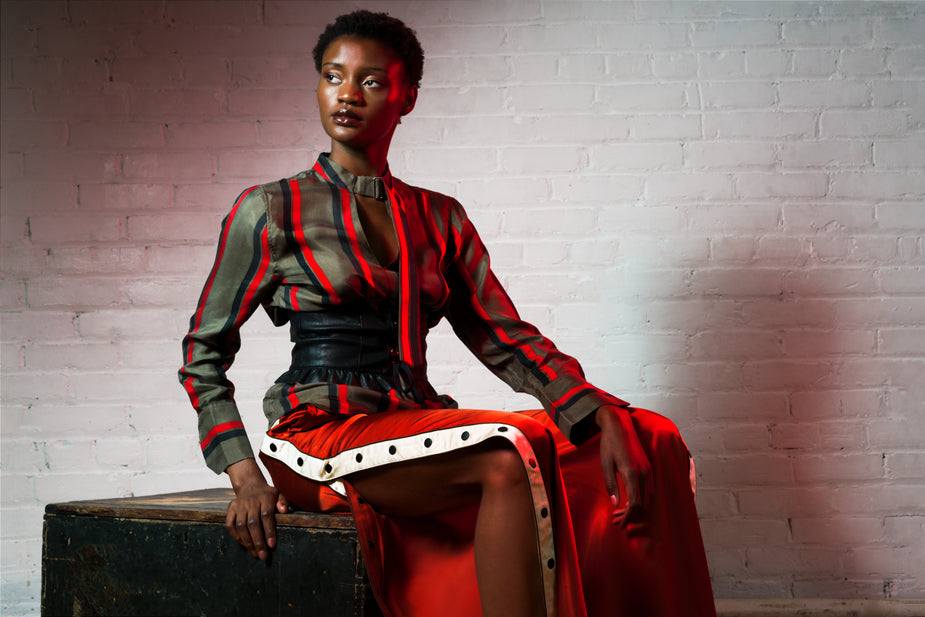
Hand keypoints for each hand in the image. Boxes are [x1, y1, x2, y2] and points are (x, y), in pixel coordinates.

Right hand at [225, 478, 290, 560]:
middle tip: (263, 555)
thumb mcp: (278, 494)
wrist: (249, 485)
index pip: (266, 516)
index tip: (271, 545)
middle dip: (258, 541)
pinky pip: (230, 525)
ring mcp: (239, 505)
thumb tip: (285, 510)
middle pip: (253, 524)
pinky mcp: (230, 509)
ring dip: (247, 542)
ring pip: (241, 526)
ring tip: (254, 553)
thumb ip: (283, 502)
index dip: (269, 531)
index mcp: (265, 498)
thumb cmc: (267, 495)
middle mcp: (251, 501)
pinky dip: (235, 536)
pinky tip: (243, 544)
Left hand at [596, 405, 652, 527]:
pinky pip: (648, 490)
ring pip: (647, 498)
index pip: (635, 504)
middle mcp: (644, 473)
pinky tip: (629, 501)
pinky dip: (640, 499)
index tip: (619, 524)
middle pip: (643, 504)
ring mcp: (648, 470)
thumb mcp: (606, 465)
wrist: (619, 425)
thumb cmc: (610, 444)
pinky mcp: (648, 468)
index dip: (628, 517)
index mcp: (632, 474)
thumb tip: (615, 504)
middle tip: (617, 521)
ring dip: (636, 509)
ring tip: (621, 514)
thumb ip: (611, 485)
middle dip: (631, 516)